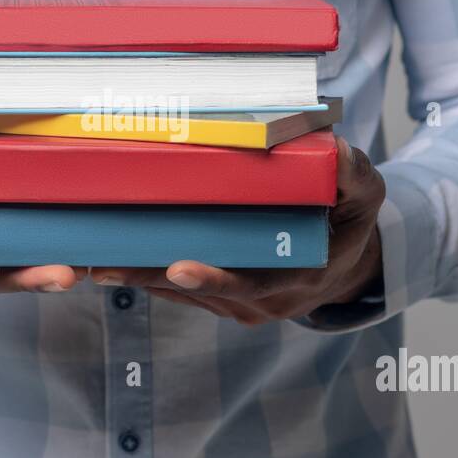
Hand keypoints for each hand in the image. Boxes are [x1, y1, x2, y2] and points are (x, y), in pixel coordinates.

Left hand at [92, 138, 384, 324]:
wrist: (346, 264)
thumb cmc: (351, 220)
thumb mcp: (366, 194)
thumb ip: (354, 175)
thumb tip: (337, 151)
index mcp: (297, 278)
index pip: (250, 284)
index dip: (214, 278)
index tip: (177, 267)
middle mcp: (263, 302)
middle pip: (198, 292)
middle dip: (149, 278)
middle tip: (104, 264)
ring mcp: (238, 306)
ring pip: (179, 293)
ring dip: (136, 276)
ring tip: (90, 257)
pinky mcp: (219, 302)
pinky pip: (177, 291)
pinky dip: (144, 275)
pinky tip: (107, 256)